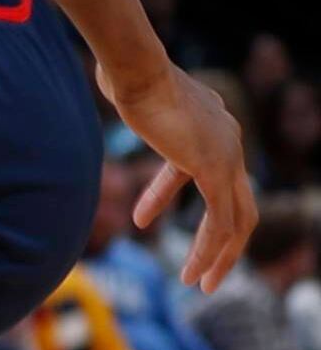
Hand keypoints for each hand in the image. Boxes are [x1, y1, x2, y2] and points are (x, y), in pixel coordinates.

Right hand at [107, 61, 255, 286]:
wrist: (134, 66)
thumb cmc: (123, 73)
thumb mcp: (132, 91)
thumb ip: (132, 98)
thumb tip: (109, 80)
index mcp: (213, 122)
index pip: (203, 169)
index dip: (168, 194)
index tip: (144, 216)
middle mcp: (229, 139)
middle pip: (239, 202)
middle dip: (223, 241)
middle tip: (204, 268)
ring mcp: (228, 155)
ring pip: (237, 219)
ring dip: (219, 255)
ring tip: (197, 282)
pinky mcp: (216, 170)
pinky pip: (221, 221)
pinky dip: (209, 249)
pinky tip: (190, 270)